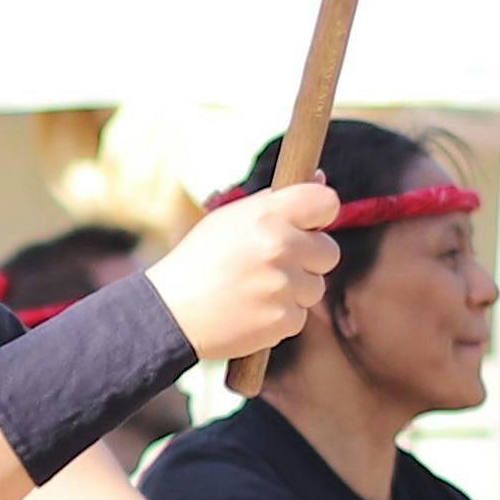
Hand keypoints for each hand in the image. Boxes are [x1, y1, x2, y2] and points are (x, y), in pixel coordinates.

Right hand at [148, 183, 340, 359]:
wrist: (171, 313)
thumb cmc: (201, 260)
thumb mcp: (230, 219)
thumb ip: (275, 201)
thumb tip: (320, 178)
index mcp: (267, 215)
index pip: (326, 202)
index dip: (321, 214)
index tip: (310, 224)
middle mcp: (279, 247)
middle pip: (329, 251)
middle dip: (308, 259)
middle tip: (272, 264)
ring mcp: (283, 286)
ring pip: (315, 287)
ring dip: (294, 290)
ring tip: (255, 290)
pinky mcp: (283, 320)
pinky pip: (300, 316)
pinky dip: (280, 316)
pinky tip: (252, 310)